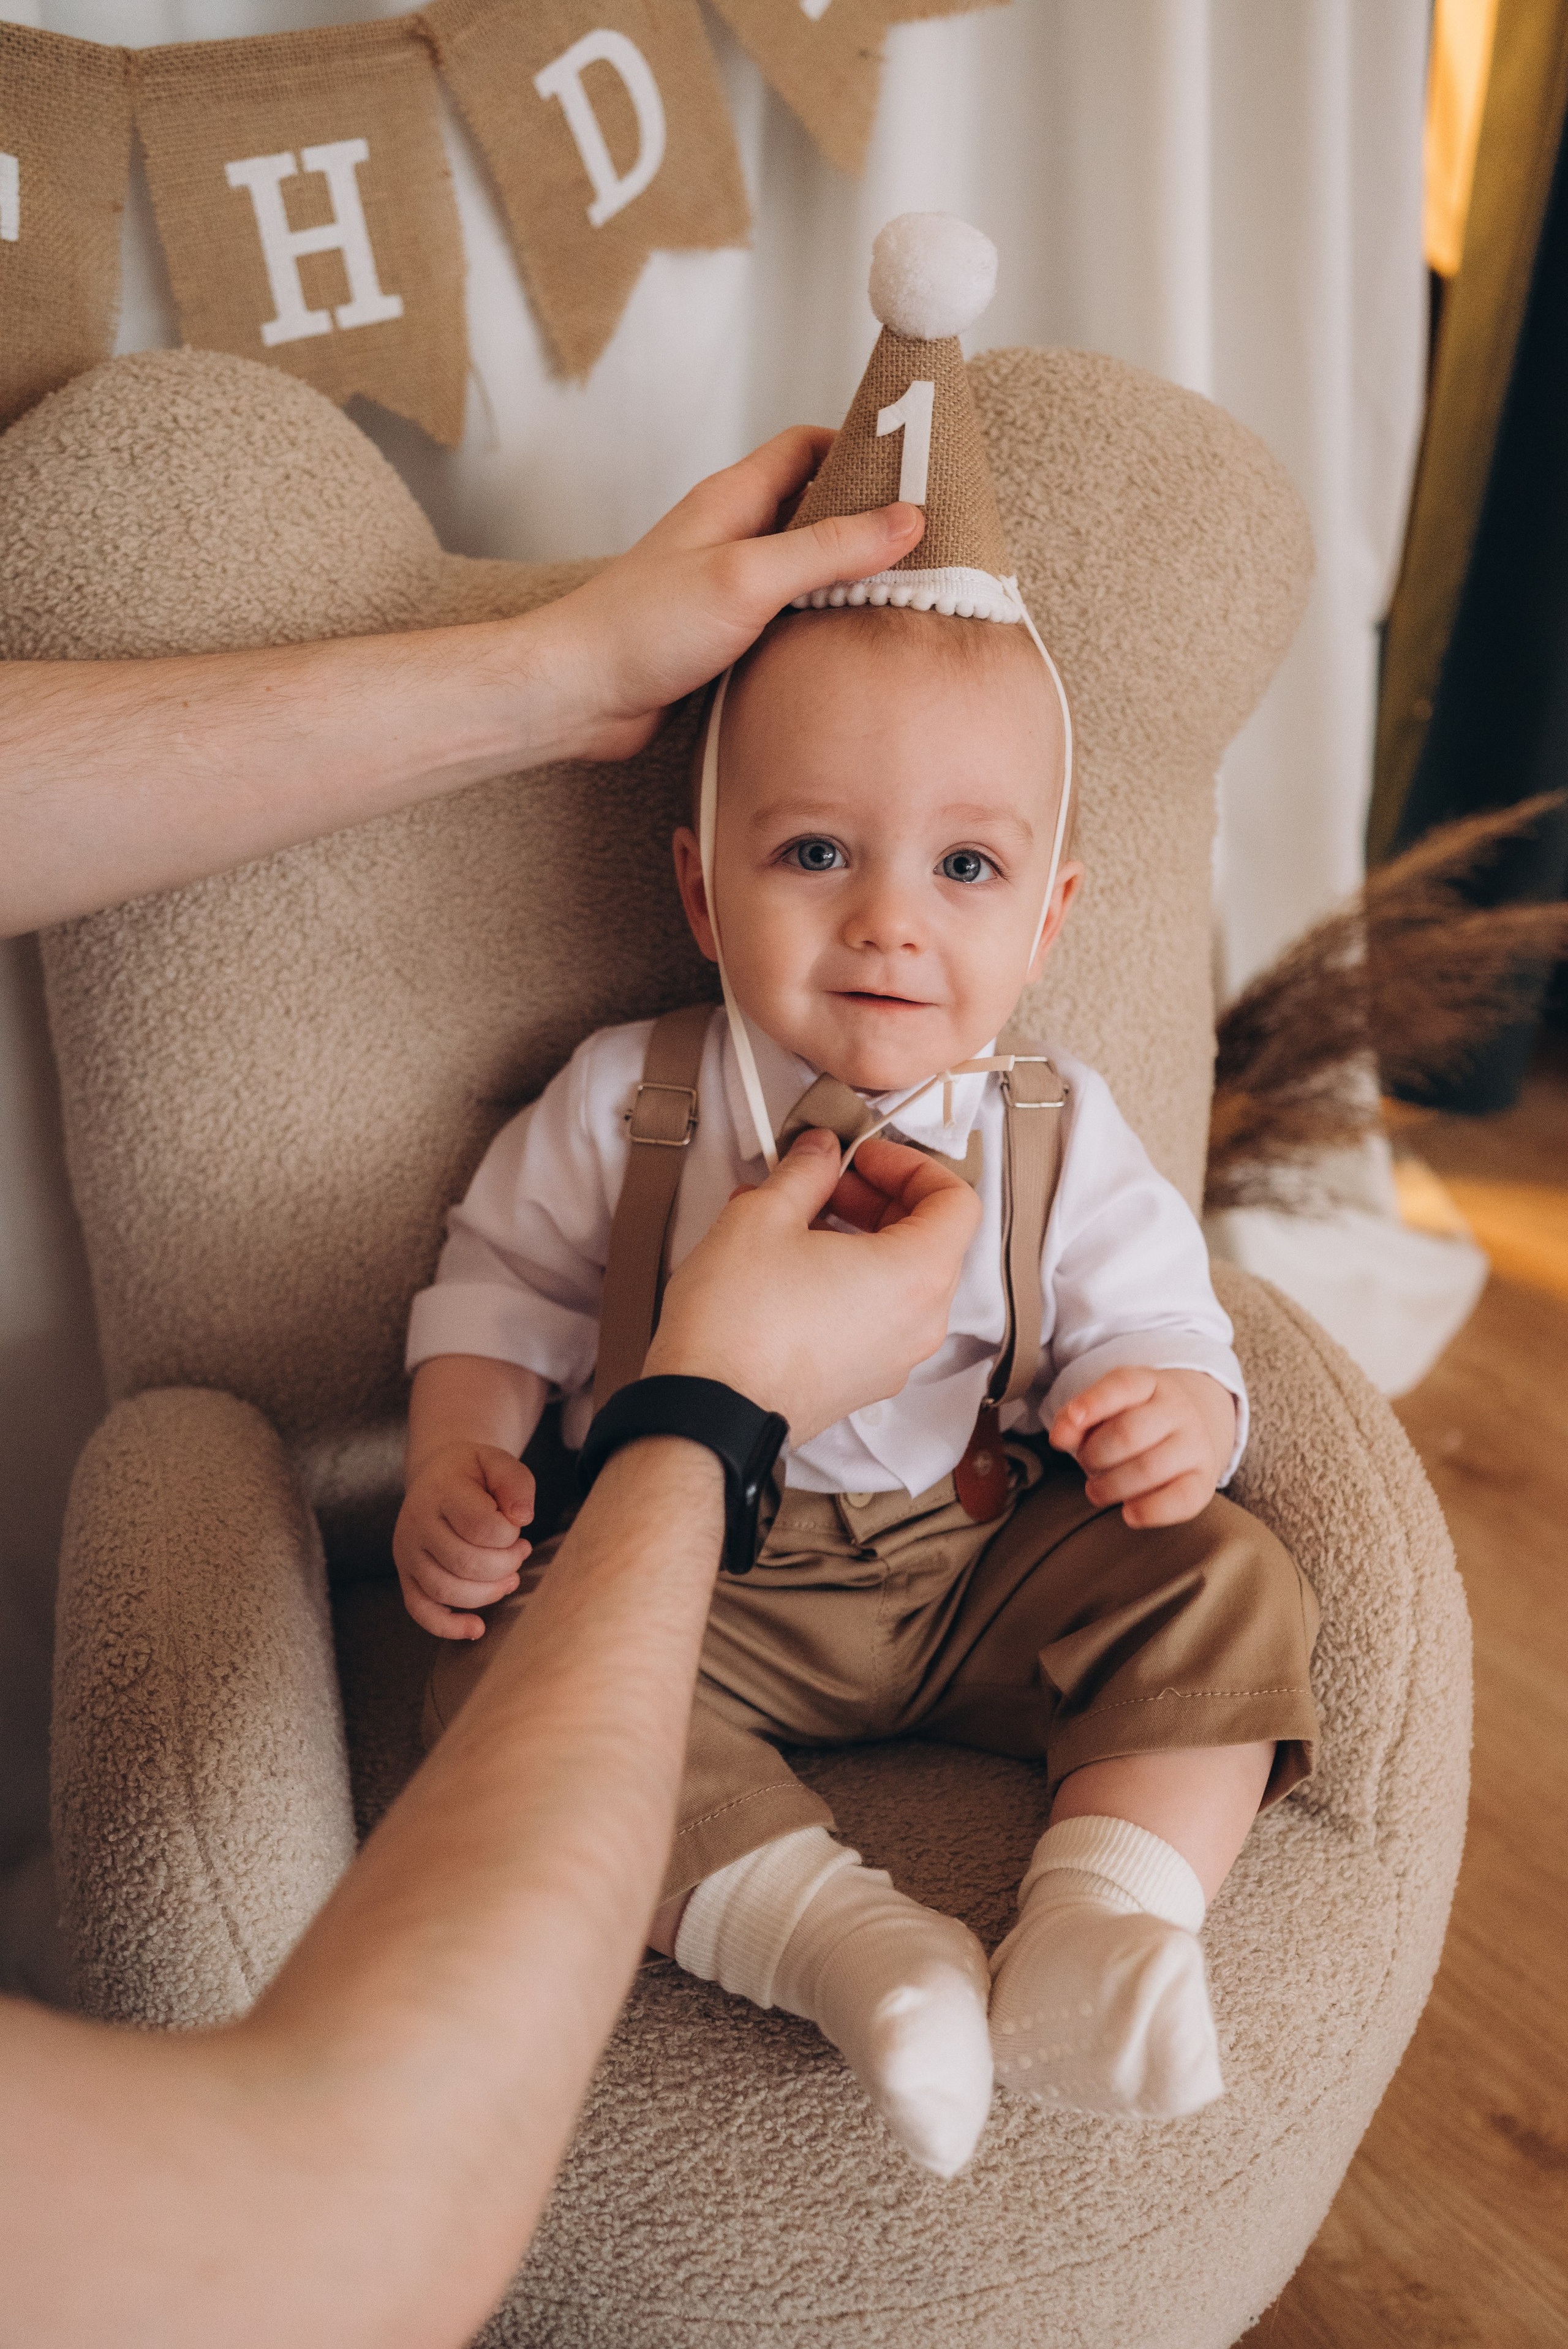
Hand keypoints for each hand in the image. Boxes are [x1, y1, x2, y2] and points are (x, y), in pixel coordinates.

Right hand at [393, 1442, 535, 1638]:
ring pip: (446, 1590)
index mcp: (441, 1492)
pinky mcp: (406, 1576)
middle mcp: (417, 1524)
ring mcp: (407, 1553)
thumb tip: (522, 1519)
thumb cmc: (474, 1473)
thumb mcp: (498, 1462)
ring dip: (488, 1593)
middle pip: (466, 1563)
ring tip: (510, 1578)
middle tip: (520, 1551)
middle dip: (505, 1565)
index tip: (518, 1528)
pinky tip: (477, 1629)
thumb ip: (516, 1483)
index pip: (481, 1526)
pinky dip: (448, 1627)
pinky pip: (420, 1610)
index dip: (510, 1534)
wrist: (436, 1476)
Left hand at [540, 429, 924, 761]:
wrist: (579, 696)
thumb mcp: (749, 578)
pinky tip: (850, 642)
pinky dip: (819, 620)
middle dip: (865, 517)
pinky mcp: (722, 634)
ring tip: (906, 591)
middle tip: (928, 538)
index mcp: (732, 500)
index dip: (860, 448)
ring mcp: (725, 585)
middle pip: (812, 506)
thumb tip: (907, 519)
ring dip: (845, 576)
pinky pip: (784, 615)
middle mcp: (730, 535)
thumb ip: (828, 549)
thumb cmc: (645, 629)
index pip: (806, 447)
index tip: (914, 467)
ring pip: (801, 566)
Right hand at [644, 1129, 980, 1440]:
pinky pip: (876, 1319)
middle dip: (879, 1200)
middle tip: (826, 1185)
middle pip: (930, 1241)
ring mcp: (895, 1360)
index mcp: (916, 1275)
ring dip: (859, 1240)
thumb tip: (820, 1153)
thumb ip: (805, 1172)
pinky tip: (788, 1270)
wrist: (709, 1413)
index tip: (864, 1158)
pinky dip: (848, 1284)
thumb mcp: (763, 1216)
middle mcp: (920, 1323)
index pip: (956, 1202)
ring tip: (795, 1224)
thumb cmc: (740, 1322)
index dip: (912, 1166)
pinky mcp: (863, 1383)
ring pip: (900, 1281)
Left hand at [1048, 1367, 1236, 1527]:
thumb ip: (1074, 1420)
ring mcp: (1195, 1444)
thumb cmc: (1132, 1422)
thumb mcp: (1103, 1410)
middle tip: (1087, 1464)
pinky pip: (1181, 1500)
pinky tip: (1128, 1512)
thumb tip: (1059, 1436)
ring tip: (1097, 1489)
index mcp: (1149, 1383)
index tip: (1069, 1424)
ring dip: (1110, 1486)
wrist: (1190, 1432)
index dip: (1092, 1403)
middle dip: (1094, 1456)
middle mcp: (1178, 1409)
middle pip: (1127, 1433)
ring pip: (1148, 1468)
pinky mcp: (1204, 1482)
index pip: (1122, 1385)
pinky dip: (1148, 1511)